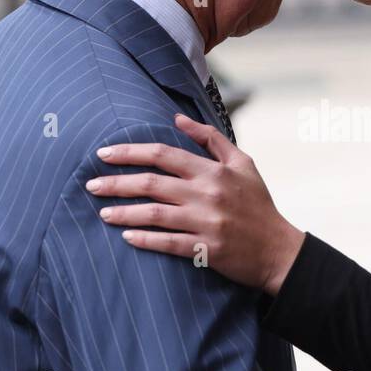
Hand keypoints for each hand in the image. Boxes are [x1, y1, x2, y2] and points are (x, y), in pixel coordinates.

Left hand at [86, 114, 305, 296]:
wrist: (279, 250)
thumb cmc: (258, 204)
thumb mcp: (243, 163)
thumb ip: (210, 139)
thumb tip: (177, 120)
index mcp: (213, 171)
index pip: (163, 154)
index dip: (130, 152)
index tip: (104, 154)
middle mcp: (207, 193)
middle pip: (152, 183)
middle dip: (116, 182)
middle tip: (91, 185)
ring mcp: (206, 222)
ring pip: (154, 214)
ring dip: (124, 212)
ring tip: (102, 212)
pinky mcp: (206, 249)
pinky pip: (168, 243)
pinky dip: (145, 239)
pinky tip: (126, 236)